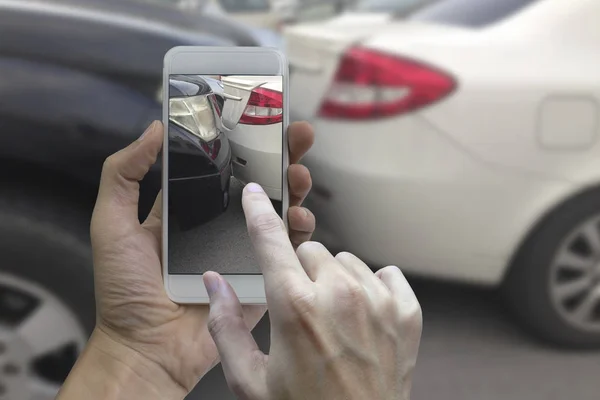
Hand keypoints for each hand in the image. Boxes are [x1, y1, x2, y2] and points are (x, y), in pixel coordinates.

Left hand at [87, 121, 315, 392]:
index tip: (262, 119)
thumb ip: (123, 174)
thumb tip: (154, 128)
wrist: (147, 348)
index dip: (242, 142)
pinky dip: (300, 232)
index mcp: (189, 208)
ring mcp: (242, 250)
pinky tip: (300, 219)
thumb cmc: (125, 291)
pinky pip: (286, 250)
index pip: (222, 166)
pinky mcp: (260, 276)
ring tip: (299, 177)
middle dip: (280, 158)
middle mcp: (220, 225)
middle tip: (296, 138)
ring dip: (295, 189)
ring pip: (278, 212)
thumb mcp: (111, 223)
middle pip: (258, 183)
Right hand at [204, 186, 422, 399]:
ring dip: (335, 281)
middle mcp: (340, 294)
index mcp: (295, 306)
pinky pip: (385, 274)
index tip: (255, 193)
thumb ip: (225, 326)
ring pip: (346, 261)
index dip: (258, 212)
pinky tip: (363, 317)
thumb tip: (215, 283)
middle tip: (300, 310)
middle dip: (299, 272)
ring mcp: (378, 300)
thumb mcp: (249, 380)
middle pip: (310, 251)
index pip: (270, 240)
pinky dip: (372, 288)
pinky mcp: (406, 311)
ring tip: (332, 320)